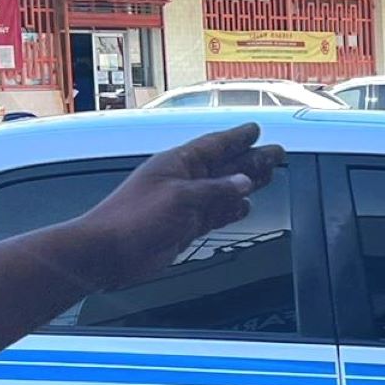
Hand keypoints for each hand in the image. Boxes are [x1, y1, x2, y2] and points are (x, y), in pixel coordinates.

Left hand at [65, 123, 284, 288]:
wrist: (108, 253)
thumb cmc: (131, 218)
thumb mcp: (179, 197)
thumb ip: (215, 190)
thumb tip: (244, 184)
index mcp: (177, 164)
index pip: (214, 145)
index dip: (237, 138)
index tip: (256, 130)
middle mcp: (182, 181)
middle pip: (225, 166)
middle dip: (251, 159)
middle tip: (276, 153)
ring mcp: (184, 204)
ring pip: (224, 190)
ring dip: (246, 184)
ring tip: (269, 176)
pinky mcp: (184, 227)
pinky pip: (215, 214)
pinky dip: (231, 210)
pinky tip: (245, 207)